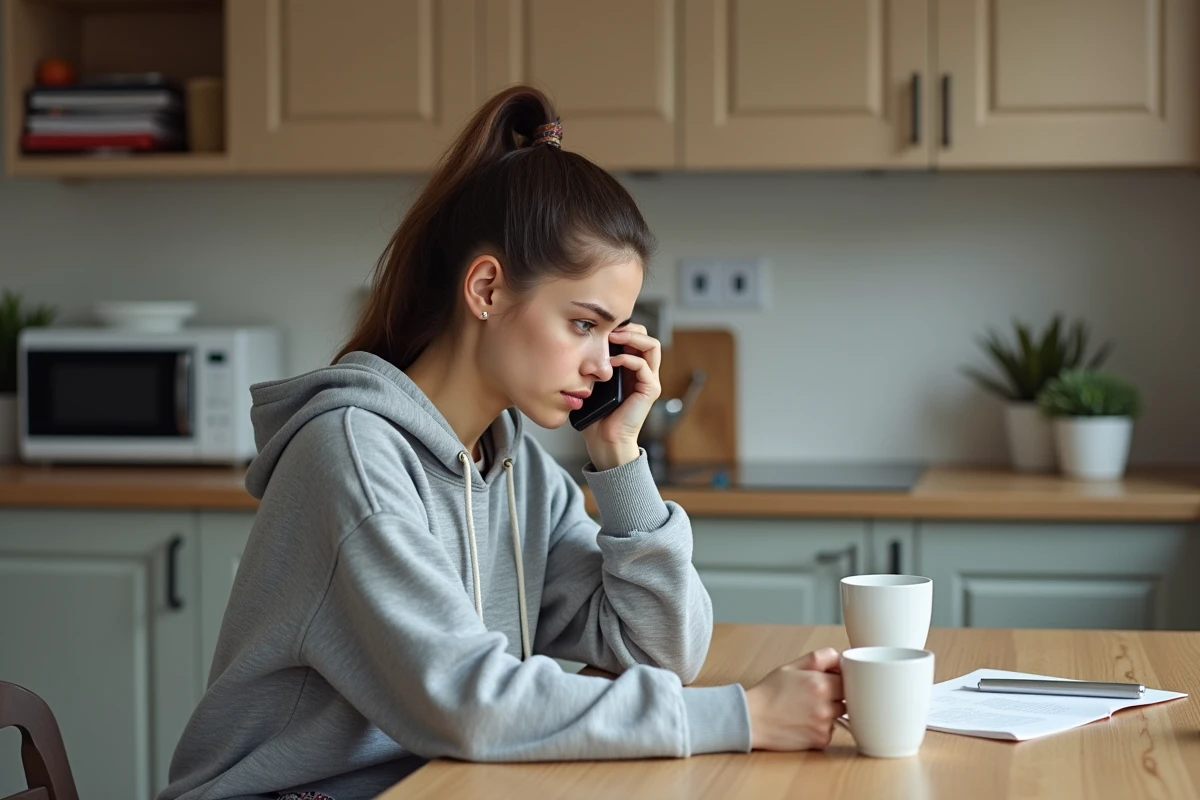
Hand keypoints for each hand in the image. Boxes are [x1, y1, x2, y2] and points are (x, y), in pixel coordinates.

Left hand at [580, 323, 661, 470]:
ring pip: (652, 345)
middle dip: (630, 328)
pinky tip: (612, 361)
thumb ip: (594, 365)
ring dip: (632, 337)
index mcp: (632, 369)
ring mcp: (649, 381)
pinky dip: (628, 358)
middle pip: (647, 337)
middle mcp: (644, 372)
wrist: (604, 440)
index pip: (636, 337)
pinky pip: (643, 365)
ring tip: (614, 337)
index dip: (622, 328)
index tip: (602, 327)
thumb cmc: (597, 415)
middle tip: (610, 330)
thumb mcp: (593, 383)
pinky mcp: (650, 390)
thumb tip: (580, 344)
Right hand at [744, 647, 845, 750]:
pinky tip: (804, 722)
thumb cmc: (769, 692)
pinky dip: (821, 727)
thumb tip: (840, 656)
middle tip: (816, 695)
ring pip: (838, 715)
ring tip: (807, 709)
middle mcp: (825, 706)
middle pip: (846, 698)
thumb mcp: (791, 667)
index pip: (848, 680)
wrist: (752, 719)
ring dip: (829, 712)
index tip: (830, 679)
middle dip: (836, 696)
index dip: (839, 679)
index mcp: (820, 684)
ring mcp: (824, 725)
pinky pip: (830, 731)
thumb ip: (819, 658)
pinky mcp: (820, 740)